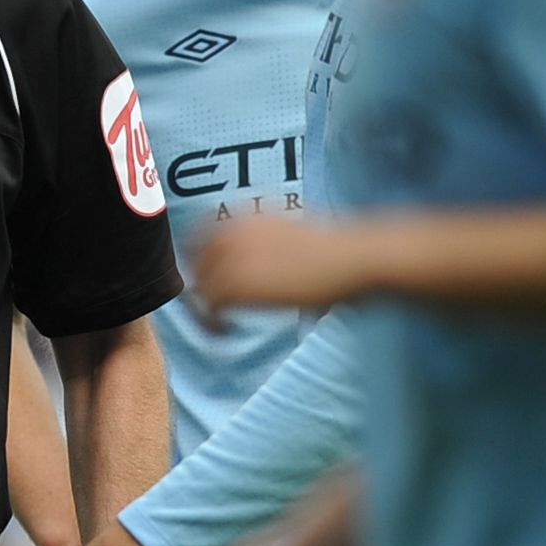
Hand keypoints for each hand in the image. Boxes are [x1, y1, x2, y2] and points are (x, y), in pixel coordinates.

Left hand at [189, 214, 371, 326]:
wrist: (351, 258)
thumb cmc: (335, 250)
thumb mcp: (291, 233)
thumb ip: (264, 242)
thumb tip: (258, 262)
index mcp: (246, 214)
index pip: (202, 232)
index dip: (201, 257)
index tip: (207, 276)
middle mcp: (233, 230)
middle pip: (194, 258)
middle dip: (200, 281)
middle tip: (210, 304)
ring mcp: (233, 255)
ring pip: (199, 283)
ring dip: (203, 306)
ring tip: (216, 323)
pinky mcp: (239, 282)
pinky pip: (209, 305)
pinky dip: (210, 322)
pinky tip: (223, 331)